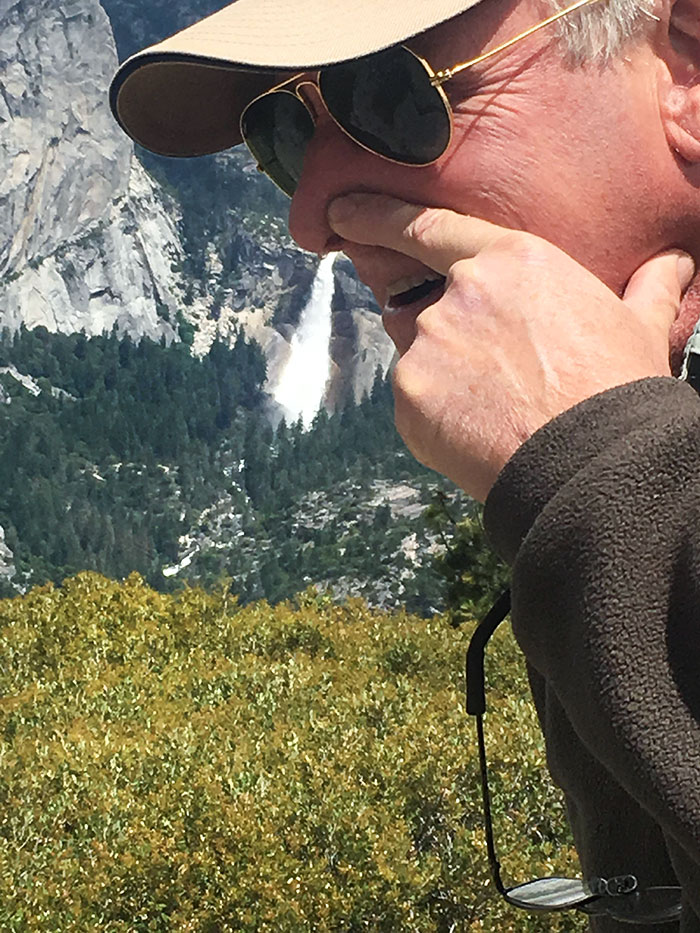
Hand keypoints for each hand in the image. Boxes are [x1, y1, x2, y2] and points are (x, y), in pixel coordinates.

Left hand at [328, 193, 694, 501]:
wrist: (592, 463)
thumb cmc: (617, 389)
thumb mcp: (640, 326)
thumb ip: (648, 287)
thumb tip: (677, 262)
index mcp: (510, 261)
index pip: (427, 228)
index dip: (377, 215)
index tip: (341, 212)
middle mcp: (458, 295)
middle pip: (425, 307)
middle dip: (447, 338)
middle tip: (491, 377)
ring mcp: (427, 346)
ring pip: (420, 356)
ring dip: (446, 377)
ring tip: (498, 410)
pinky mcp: (409, 398)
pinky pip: (413, 402)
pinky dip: (437, 416)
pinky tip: (478, 432)